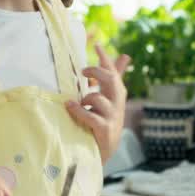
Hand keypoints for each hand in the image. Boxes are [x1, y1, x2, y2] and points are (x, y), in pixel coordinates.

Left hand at [67, 43, 131, 161]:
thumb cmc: (105, 121)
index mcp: (117, 94)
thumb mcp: (110, 98)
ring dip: (86, 98)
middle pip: (111, 80)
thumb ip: (114, 77)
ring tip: (77, 102)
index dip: (105, 59)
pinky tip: (70, 106)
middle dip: (97, 72)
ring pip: (98, 98)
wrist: (105, 151)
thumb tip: (124, 55)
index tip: (96, 45)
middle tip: (83, 71)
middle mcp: (117, 103)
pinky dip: (78, 109)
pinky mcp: (105, 129)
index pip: (113, 72)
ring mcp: (112, 116)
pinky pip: (90, 115)